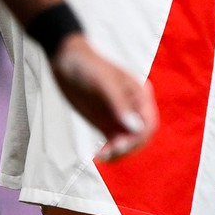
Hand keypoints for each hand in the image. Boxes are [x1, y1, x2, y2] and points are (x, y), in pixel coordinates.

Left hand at [49, 34, 156, 162]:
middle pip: (140, 136)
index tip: (119, 145)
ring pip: (128, 143)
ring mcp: (121, 116)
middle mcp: (134, 107)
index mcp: (140, 93)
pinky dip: (109, 152)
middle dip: (128, 147)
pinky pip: (114, 143)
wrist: (66, 59)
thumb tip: (135, 127)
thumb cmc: (86, 66)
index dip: (138, 138)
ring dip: (118, 152)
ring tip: (101, 155)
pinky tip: (98, 154)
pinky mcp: (108, 123)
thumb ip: (119, 104)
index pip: (148, 123)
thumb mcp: (102, 83)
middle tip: (109, 152)